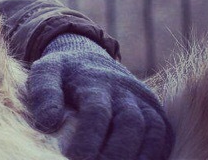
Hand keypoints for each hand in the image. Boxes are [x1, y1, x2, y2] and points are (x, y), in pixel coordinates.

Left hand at [27, 34, 173, 159]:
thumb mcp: (46, 71)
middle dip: (117, 151)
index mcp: (94, 80)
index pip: (96, 110)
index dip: (89, 137)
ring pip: (152, 128)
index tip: (75, 156)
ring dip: (138, 156)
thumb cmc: (64, 73)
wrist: (90, 57)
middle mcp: (123, 89)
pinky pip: (164, 134)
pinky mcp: (156, 111)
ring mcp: (143, 99)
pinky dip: (155, 153)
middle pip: (130, 121)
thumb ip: (43, 92)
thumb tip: (48, 122)